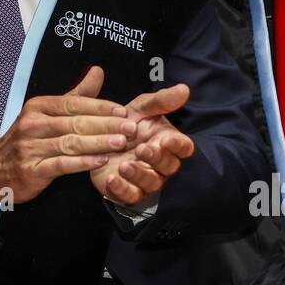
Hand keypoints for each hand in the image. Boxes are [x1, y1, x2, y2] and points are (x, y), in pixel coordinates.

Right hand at [0, 65, 134, 206]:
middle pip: (75, 122)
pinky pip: (62, 164)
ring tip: (121, 143)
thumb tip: (98, 71)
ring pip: (71, 143)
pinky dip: (83, 162)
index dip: (100, 107)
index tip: (123, 110)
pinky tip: (101, 161)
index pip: (74, 103)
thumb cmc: (27, 140)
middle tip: (130, 127)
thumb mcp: (46, 113)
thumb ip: (76, 95)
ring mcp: (31, 147)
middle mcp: (33, 124)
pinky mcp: (32, 169)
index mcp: (38, 107)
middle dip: (106, 125)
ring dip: (99, 143)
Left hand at [91, 84, 193, 204]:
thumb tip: (184, 88)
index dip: (178, 145)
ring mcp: (145, 178)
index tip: (168, 139)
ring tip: (124, 165)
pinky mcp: (127, 190)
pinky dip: (122, 189)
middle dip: (157, 159)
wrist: (100, 139)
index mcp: (167, 142)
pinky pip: (130, 196)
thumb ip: (161, 101)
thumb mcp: (141, 108)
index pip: (183, 147)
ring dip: (139, 174)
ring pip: (151, 183)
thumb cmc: (127, 124)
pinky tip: (111, 178)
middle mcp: (161, 163)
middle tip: (142, 149)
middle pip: (168, 166)